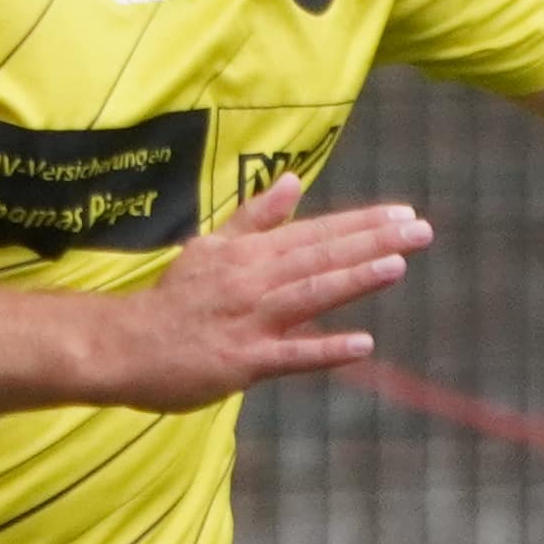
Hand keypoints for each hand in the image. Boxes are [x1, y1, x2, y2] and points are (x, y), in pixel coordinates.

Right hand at [87, 178, 437, 411]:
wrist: (122, 345)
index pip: (315, 233)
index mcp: (250, 254)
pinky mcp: (242, 362)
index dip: (361, 223)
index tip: (404, 212)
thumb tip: (293, 182)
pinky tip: (362, 344)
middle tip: (421, 230)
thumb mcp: (211, 247)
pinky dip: (325, 349)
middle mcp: (253, 281)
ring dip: (353, 279)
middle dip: (373, 241)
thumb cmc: (174, 300)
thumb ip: (255, 218)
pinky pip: (290, 355)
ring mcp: (249, 321)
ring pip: (310, 295)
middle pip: (321, 256)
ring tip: (397, 266)